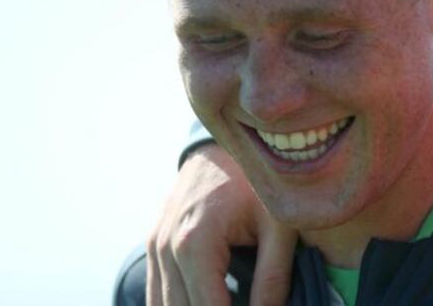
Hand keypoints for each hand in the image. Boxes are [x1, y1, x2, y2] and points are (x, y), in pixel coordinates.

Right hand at [146, 143, 296, 305]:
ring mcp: (154, 245)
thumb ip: (274, 277)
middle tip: (248, 304)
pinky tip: (212, 299)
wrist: (225, 142)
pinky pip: (157, 291)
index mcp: (195, 243)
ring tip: (231, 300)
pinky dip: (180, 303)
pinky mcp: (154, 244)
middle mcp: (165, 247)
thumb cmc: (258, 180)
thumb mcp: (279, 226)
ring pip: (162, 305)